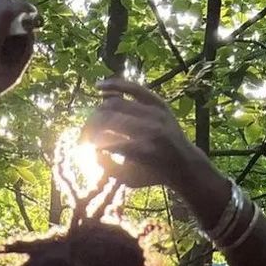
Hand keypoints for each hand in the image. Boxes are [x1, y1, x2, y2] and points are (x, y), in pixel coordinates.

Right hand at [81, 78, 205, 190]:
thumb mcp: (127, 179)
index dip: (89, 141)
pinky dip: (114, 85)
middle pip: (107, 119)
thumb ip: (107, 166)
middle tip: (84, 136)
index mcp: (140, 151)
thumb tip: (90, 148)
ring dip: (98, 112)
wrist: (183, 163)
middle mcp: (148, 130)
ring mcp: (154, 114)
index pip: (104, 139)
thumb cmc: (151, 175)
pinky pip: (133, 88)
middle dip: (90, 127)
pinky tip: (98, 87)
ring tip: (92, 122)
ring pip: (115, 104)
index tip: (82, 146)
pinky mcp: (158, 103)